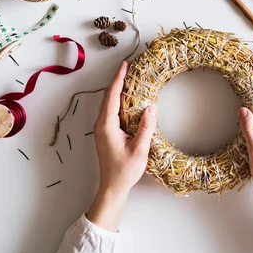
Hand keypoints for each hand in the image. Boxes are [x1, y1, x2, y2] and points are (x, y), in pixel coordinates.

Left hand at [86, 60, 157, 230]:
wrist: (112, 187)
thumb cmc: (124, 171)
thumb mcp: (139, 150)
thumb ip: (145, 128)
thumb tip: (151, 108)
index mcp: (107, 126)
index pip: (112, 96)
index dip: (119, 79)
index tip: (125, 65)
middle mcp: (101, 124)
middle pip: (108, 96)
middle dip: (118, 79)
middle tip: (129, 66)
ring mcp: (102, 128)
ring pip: (108, 102)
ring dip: (118, 88)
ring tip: (129, 76)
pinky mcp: (106, 132)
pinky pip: (111, 110)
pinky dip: (118, 99)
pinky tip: (127, 97)